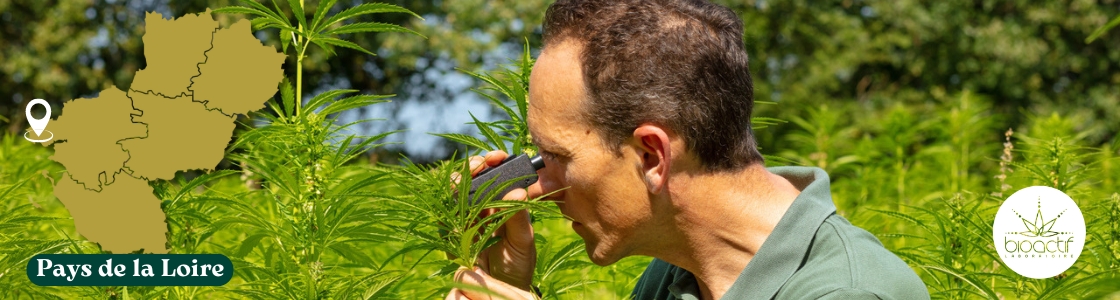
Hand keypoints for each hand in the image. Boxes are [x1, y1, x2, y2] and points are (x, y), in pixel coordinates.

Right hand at [450, 150, 541, 297]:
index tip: (497, 156)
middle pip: (472, 180)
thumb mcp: (523, 241)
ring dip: (455, 183)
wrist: (502, 291)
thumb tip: (517, 190)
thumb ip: (518, 217)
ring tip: (460, 180)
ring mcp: (465, 222)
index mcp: (502, 204)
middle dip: (472, 167)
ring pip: (455, 194)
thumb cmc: (517, 265)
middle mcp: (482, 209)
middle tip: (478, 164)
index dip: (494, 163)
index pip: (496, 177)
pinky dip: (443, 208)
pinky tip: (449, 202)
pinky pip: (442, 219)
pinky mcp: (451, 237)